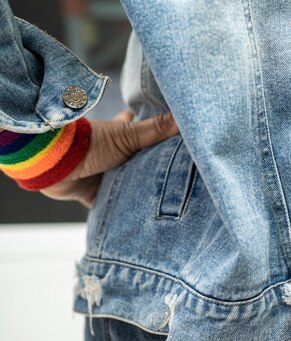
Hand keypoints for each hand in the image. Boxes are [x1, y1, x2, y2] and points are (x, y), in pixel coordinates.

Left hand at [41, 111, 178, 206]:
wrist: (52, 165)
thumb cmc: (87, 144)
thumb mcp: (126, 136)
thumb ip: (154, 129)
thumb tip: (183, 118)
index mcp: (118, 135)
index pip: (140, 128)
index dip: (155, 130)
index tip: (175, 135)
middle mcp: (111, 155)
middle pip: (137, 158)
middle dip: (151, 164)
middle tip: (177, 172)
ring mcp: (102, 174)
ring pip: (125, 182)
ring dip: (138, 188)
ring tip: (164, 198)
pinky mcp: (93, 194)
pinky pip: (110, 205)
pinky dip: (121, 211)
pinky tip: (138, 218)